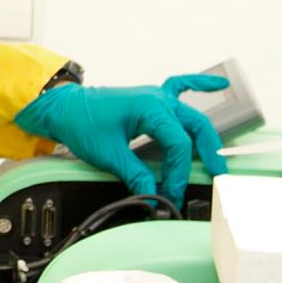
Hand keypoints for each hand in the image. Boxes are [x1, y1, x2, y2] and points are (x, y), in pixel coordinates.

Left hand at [14, 74, 228, 208]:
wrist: (61, 107)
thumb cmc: (80, 122)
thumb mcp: (108, 154)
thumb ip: (135, 176)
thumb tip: (153, 197)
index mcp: (150, 108)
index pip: (178, 144)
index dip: (178, 172)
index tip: (173, 192)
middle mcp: (157, 99)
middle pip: (194, 128)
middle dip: (206, 154)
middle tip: (214, 177)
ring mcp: (155, 97)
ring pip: (191, 115)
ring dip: (205, 135)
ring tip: (217, 158)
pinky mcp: (149, 100)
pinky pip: (180, 86)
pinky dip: (200, 85)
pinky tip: (219, 85)